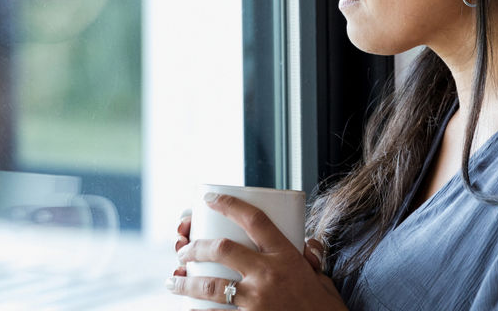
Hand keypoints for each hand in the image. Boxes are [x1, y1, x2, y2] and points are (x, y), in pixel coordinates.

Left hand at [167, 192, 345, 309]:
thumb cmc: (324, 307)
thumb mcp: (320, 276)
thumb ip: (309, 258)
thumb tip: (306, 243)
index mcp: (286, 256)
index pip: (254, 219)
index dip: (228, 204)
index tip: (209, 198)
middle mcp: (268, 274)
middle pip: (222, 249)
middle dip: (196, 247)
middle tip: (184, 250)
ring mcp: (256, 301)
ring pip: (210, 286)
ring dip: (185, 283)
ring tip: (173, 281)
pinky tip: (189, 308)